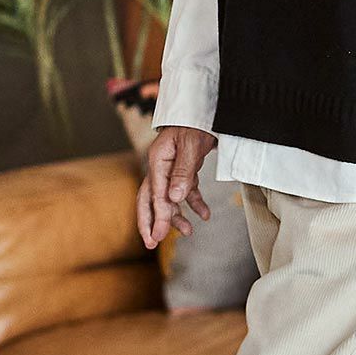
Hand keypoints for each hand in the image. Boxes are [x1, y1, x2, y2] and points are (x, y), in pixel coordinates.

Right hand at [139, 126, 217, 249]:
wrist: (206, 111)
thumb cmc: (196, 124)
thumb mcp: (191, 146)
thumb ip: (183, 172)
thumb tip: (174, 199)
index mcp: (158, 161)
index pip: (156, 195)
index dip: (158, 217)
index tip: (159, 237)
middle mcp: (160, 167)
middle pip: (150, 199)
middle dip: (151, 222)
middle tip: (152, 243)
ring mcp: (170, 169)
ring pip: (168, 198)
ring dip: (176, 216)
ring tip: (188, 232)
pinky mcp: (183, 171)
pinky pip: (185, 191)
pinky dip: (194, 204)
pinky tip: (205, 214)